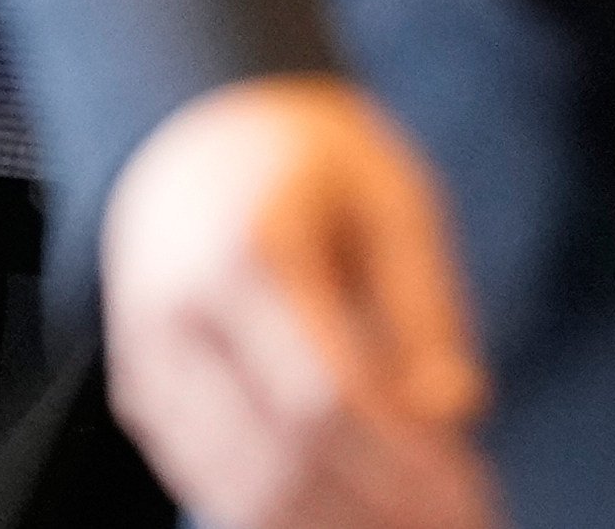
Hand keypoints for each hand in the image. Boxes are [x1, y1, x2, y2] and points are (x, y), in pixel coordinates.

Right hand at [100, 75, 499, 528]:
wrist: (199, 125)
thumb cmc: (311, 163)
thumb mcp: (390, 196)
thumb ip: (424, 302)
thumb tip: (459, 409)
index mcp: (243, 246)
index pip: (321, 399)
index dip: (400, 467)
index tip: (475, 495)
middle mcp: (176, 310)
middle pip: (279, 464)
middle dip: (375, 512)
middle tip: (458, 521)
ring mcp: (148, 361)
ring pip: (240, 495)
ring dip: (333, 526)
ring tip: (414, 518)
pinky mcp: (140, 396)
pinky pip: (213, 487)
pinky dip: (289, 515)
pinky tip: (356, 506)